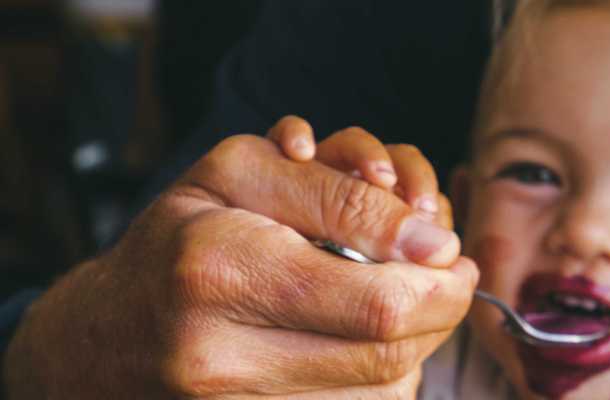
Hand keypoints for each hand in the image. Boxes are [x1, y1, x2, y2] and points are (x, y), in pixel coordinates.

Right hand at [3, 116, 476, 397]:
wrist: (108, 335)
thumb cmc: (181, 238)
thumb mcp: (242, 174)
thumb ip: (340, 195)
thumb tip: (432, 239)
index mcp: (221, 270)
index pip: (380, 302)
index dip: (440, 278)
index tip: (450, 249)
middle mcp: (224, 357)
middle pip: (392, 352)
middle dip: (442, 306)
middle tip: (448, 272)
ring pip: (388, 388)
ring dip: (417, 338)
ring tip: (400, 295)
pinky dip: (384, 371)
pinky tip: (363, 337)